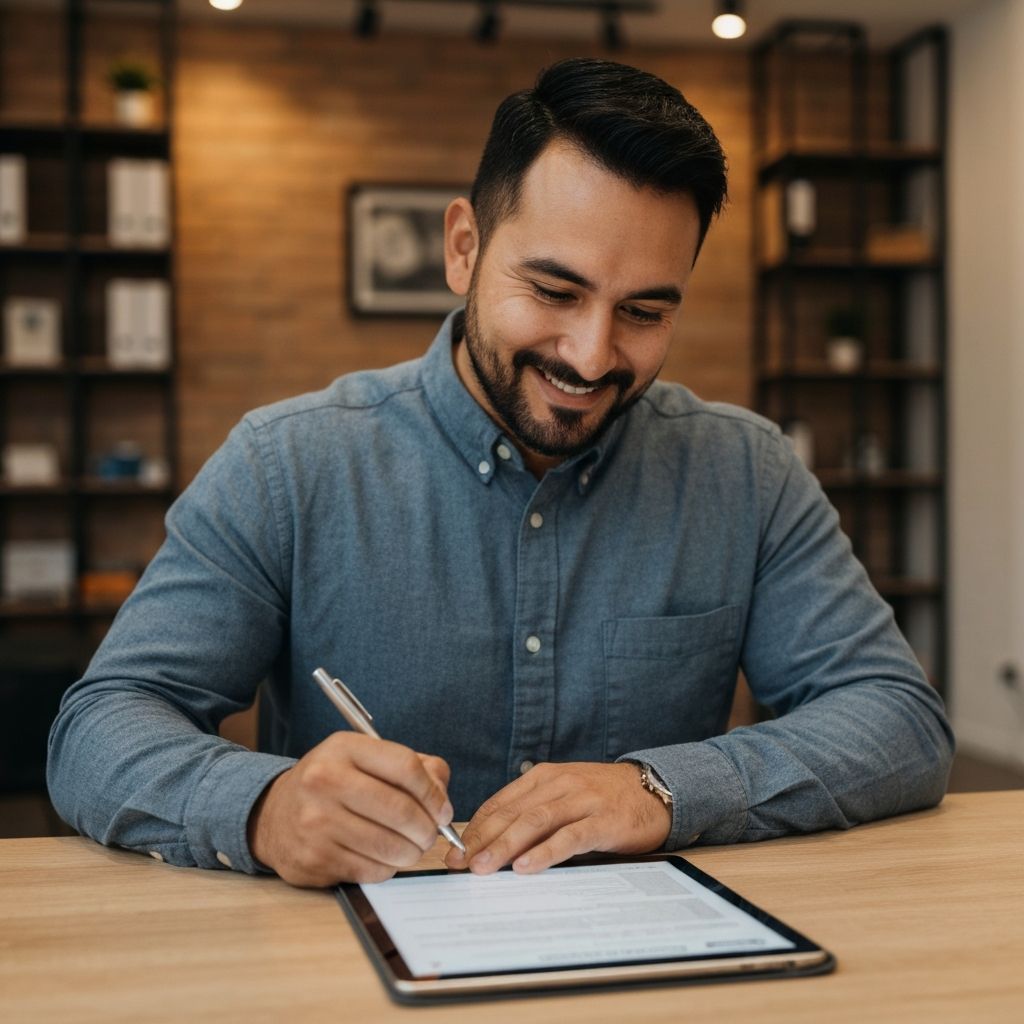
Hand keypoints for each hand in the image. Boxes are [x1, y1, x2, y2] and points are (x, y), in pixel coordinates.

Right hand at [247, 732, 452, 886]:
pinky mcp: (313, 859)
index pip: (405, 767)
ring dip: (412, 853)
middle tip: (431, 835)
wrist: (273, 814)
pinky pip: (371, 870)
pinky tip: (384, 858)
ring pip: (389, 846)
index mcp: (344, 748)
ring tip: (412, 848)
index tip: (443, 810)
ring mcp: (316, 822)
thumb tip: (442, 801)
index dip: (433, 793)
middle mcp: (325, 781)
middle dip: (428, 829)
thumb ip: (414, 768)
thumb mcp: (366, 759)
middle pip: (401, 810)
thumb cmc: (333, 784)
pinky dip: (388, 868)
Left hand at [443, 761, 670, 874]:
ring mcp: (581, 800)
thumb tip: (493, 845)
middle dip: (481, 840)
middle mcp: (559, 783)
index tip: (454, 851)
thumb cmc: (603, 798)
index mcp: (543, 776)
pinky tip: (526, 867)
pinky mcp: (603, 820)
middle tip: (459, 864)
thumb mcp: (563, 796)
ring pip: (535, 822)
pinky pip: (569, 837)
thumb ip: (534, 812)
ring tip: (484, 868)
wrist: (654, 790)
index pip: (500, 803)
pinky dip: (544, 852)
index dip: (474, 828)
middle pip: (512, 812)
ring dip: (505, 846)